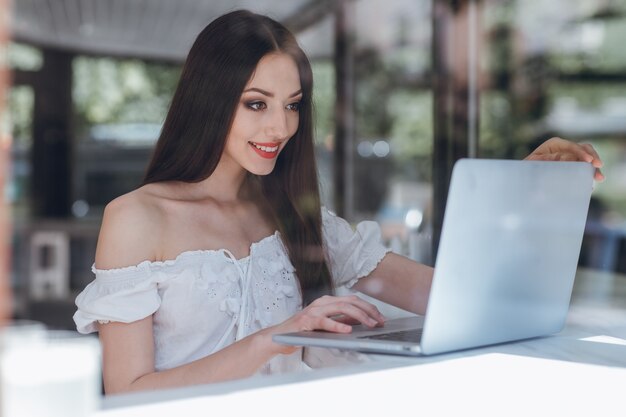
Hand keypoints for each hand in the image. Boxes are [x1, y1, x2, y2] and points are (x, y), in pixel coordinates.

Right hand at [260, 295, 385, 354]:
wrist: (278, 337)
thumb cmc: (302, 331)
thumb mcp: (325, 324)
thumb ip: (341, 320)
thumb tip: (361, 320)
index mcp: (327, 301)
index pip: (353, 300)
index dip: (369, 307)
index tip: (380, 317)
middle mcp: (321, 302)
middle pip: (350, 301)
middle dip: (368, 310)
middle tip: (380, 321)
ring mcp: (313, 310)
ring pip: (341, 308)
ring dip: (359, 316)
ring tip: (370, 324)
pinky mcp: (306, 321)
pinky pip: (324, 321)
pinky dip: (337, 325)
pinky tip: (347, 331)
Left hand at [524, 137, 603, 180]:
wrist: (525, 178)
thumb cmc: (527, 168)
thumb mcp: (534, 163)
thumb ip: (547, 159)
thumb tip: (564, 157)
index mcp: (554, 144)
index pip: (572, 146)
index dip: (582, 152)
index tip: (589, 161)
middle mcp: (564, 148)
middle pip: (584, 148)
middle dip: (593, 157)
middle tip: (599, 166)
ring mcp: (570, 156)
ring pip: (587, 157)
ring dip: (594, 167)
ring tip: (599, 178)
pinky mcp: (573, 165)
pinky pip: (584, 167)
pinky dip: (589, 173)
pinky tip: (592, 182)